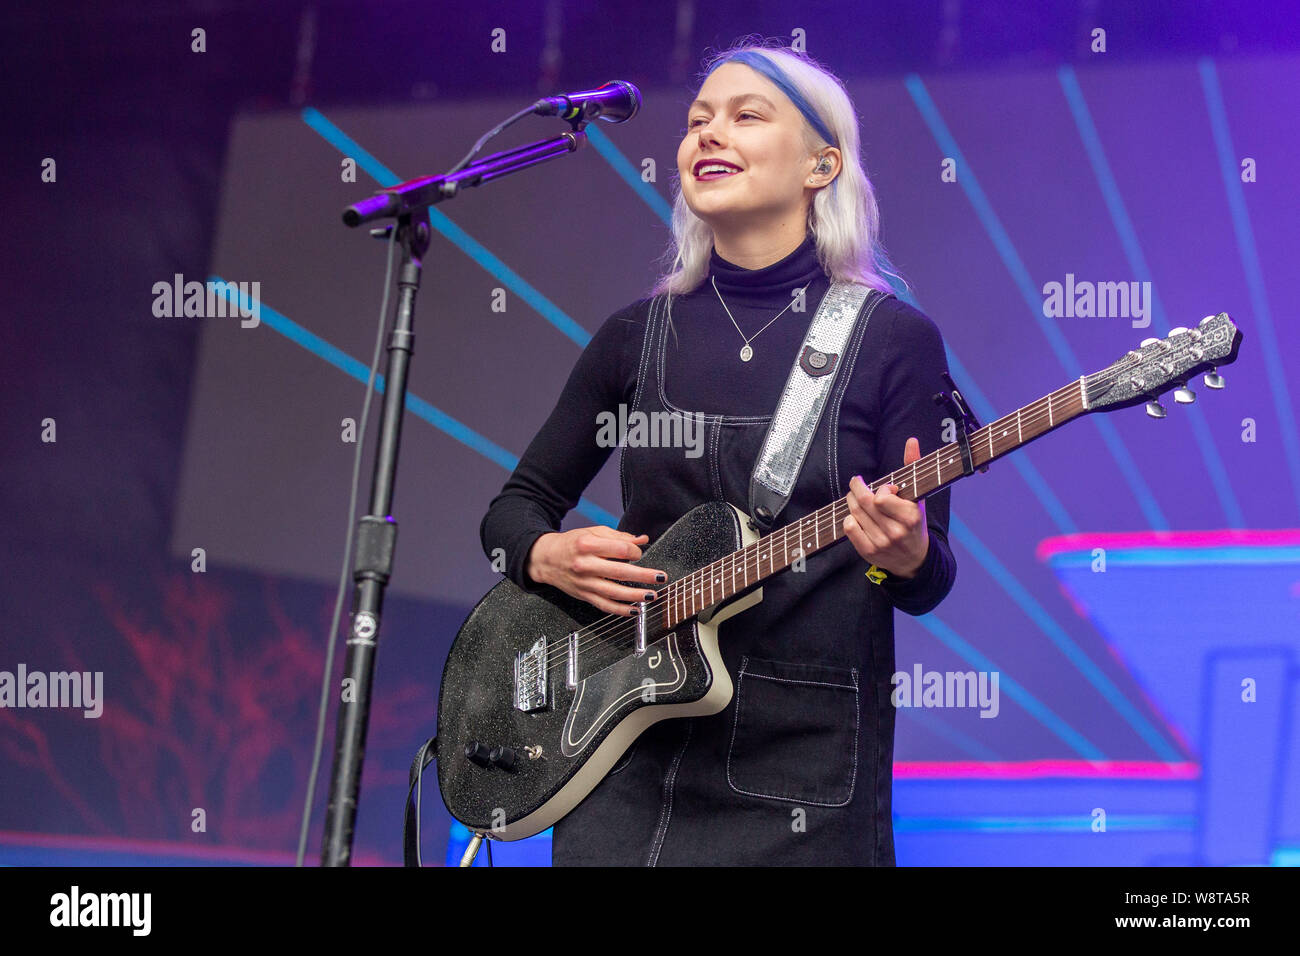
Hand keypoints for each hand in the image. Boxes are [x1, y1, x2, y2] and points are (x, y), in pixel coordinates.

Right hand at [526, 526, 665, 615]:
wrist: (546, 559)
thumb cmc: (572, 543)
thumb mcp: (593, 532)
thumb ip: (618, 536)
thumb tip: (642, 539)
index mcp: (588, 545)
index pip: (619, 549)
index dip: (635, 552)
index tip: (638, 553)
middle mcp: (585, 565)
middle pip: (620, 571)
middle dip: (643, 575)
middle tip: (660, 577)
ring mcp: (584, 582)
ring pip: (614, 592)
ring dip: (635, 595)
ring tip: (652, 595)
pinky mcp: (584, 595)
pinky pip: (604, 605)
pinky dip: (620, 610)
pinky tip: (634, 610)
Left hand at [843, 436, 928, 578]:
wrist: (914, 558)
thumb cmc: (914, 522)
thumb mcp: (917, 497)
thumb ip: (913, 467)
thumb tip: (911, 441)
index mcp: (910, 517)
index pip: (881, 497)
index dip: (880, 489)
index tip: (885, 489)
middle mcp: (895, 532)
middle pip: (864, 503)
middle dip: (856, 488)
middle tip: (856, 482)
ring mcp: (881, 543)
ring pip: (854, 513)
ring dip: (852, 501)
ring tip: (856, 497)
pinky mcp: (868, 551)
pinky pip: (849, 528)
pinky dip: (849, 518)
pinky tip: (856, 516)